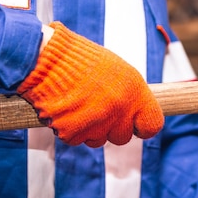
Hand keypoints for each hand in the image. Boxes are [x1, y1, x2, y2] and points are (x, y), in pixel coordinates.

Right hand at [17, 22, 163, 147]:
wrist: (45, 56)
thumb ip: (131, 96)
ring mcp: (96, 124)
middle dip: (111, 127)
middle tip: (96, 107)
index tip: (136, 125)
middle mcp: (119, 111)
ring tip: (77, 103)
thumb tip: (139, 116)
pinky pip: (76, 139)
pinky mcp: (72, 132)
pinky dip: (69, 128)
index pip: (152, 125)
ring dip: (89, 128)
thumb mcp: (118, 71)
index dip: (143, 127)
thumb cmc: (82, 60)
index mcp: (134, 93)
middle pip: (122, 137)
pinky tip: (64, 109)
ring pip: (98, 141)